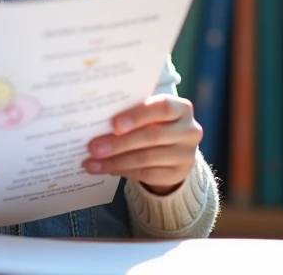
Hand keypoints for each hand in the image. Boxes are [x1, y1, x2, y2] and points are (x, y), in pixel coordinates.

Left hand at [83, 95, 201, 194]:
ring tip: (93, 162)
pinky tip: (106, 169)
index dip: (138, 116)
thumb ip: (130, 113)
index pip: (162, 108)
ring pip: (146, 158)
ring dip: (116, 161)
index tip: (114, 124)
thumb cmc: (153, 122)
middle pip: (152, 136)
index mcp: (181, 108)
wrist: (173, 148)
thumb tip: (97, 122)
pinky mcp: (178, 174)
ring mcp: (186, 155)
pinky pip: (147, 174)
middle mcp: (189, 131)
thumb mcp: (147, 112)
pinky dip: (123, 171)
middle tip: (94, 148)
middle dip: (119, 143)